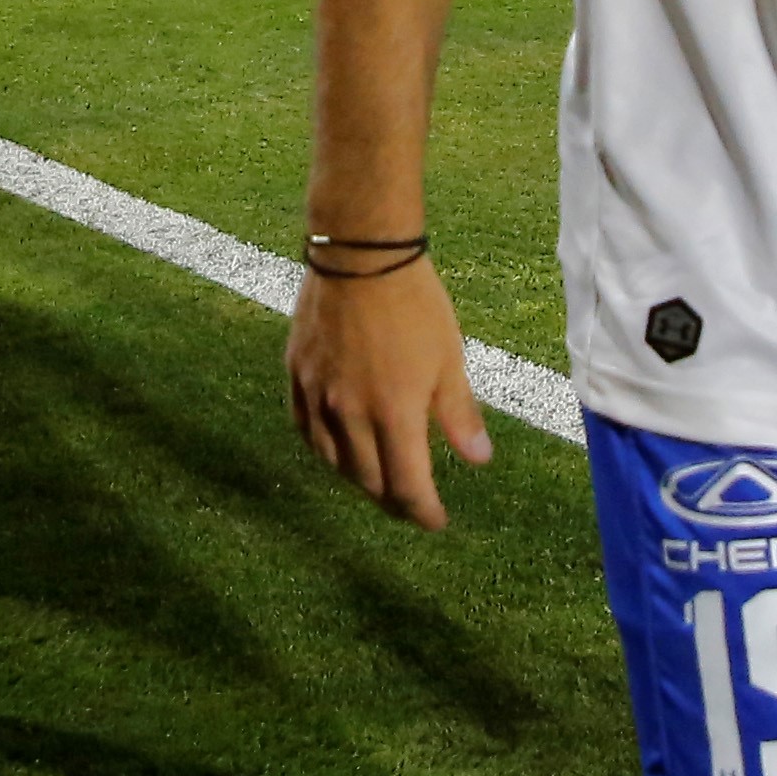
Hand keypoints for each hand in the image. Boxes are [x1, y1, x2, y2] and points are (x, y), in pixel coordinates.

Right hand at [286, 257, 490, 527]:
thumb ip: (459, 414)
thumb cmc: (413, 304)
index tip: (436, 521)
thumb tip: (479, 460)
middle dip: (393, 500)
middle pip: (368, 481)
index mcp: (394, 415)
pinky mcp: (297, 376)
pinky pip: (306, 430)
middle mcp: (350, 415)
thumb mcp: (449, 359)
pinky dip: (325, 450)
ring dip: (358, 480)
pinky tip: (336, 450)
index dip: (422, 512)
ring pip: (334, 461)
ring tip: (377, 482)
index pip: (407, 486)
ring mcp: (318, 397)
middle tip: (410, 503)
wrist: (359, 254)